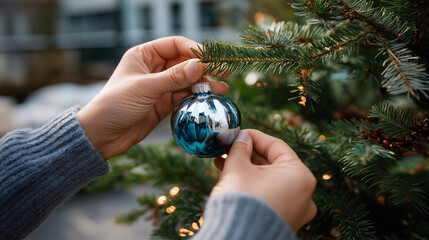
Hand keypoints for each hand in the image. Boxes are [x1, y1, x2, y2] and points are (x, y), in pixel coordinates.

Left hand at [77, 36, 227, 158]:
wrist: (101, 136)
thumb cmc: (115, 105)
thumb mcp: (145, 88)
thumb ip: (173, 77)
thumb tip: (199, 65)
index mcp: (144, 55)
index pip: (174, 45)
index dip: (193, 50)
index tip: (210, 59)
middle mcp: (153, 69)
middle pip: (184, 63)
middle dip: (203, 69)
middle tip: (222, 75)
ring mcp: (160, 87)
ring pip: (187, 81)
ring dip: (203, 84)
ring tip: (222, 89)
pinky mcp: (163, 104)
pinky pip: (184, 97)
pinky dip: (196, 98)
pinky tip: (209, 99)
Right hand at [212, 129, 316, 231]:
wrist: (236, 238)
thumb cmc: (242, 200)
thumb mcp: (238, 167)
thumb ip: (240, 149)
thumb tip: (242, 138)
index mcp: (300, 175)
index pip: (277, 146)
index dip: (254, 137)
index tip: (238, 132)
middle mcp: (304, 193)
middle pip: (273, 163)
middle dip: (247, 154)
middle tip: (229, 147)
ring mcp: (295, 209)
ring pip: (269, 179)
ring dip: (246, 168)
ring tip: (222, 161)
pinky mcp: (283, 219)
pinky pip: (269, 194)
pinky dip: (252, 184)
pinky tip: (231, 176)